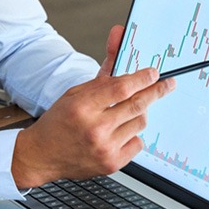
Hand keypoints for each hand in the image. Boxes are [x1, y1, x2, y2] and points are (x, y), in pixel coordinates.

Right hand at [11, 27, 175, 187]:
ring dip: (138, 113)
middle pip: (137, 105)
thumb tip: (117, 44)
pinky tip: (119, 133)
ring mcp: (105, 148)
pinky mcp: (112, 164)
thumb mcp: (74, 94)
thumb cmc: (57, 122)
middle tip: (167, 84)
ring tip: (125, 112)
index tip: (153, 73)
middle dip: (156, 92)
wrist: (42, 155)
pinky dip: (132, 134)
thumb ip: (101, 76)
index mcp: (82, 107)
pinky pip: (137, 143)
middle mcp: (95, 128)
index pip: (120, 88)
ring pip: (140, 123)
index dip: (141, 79)